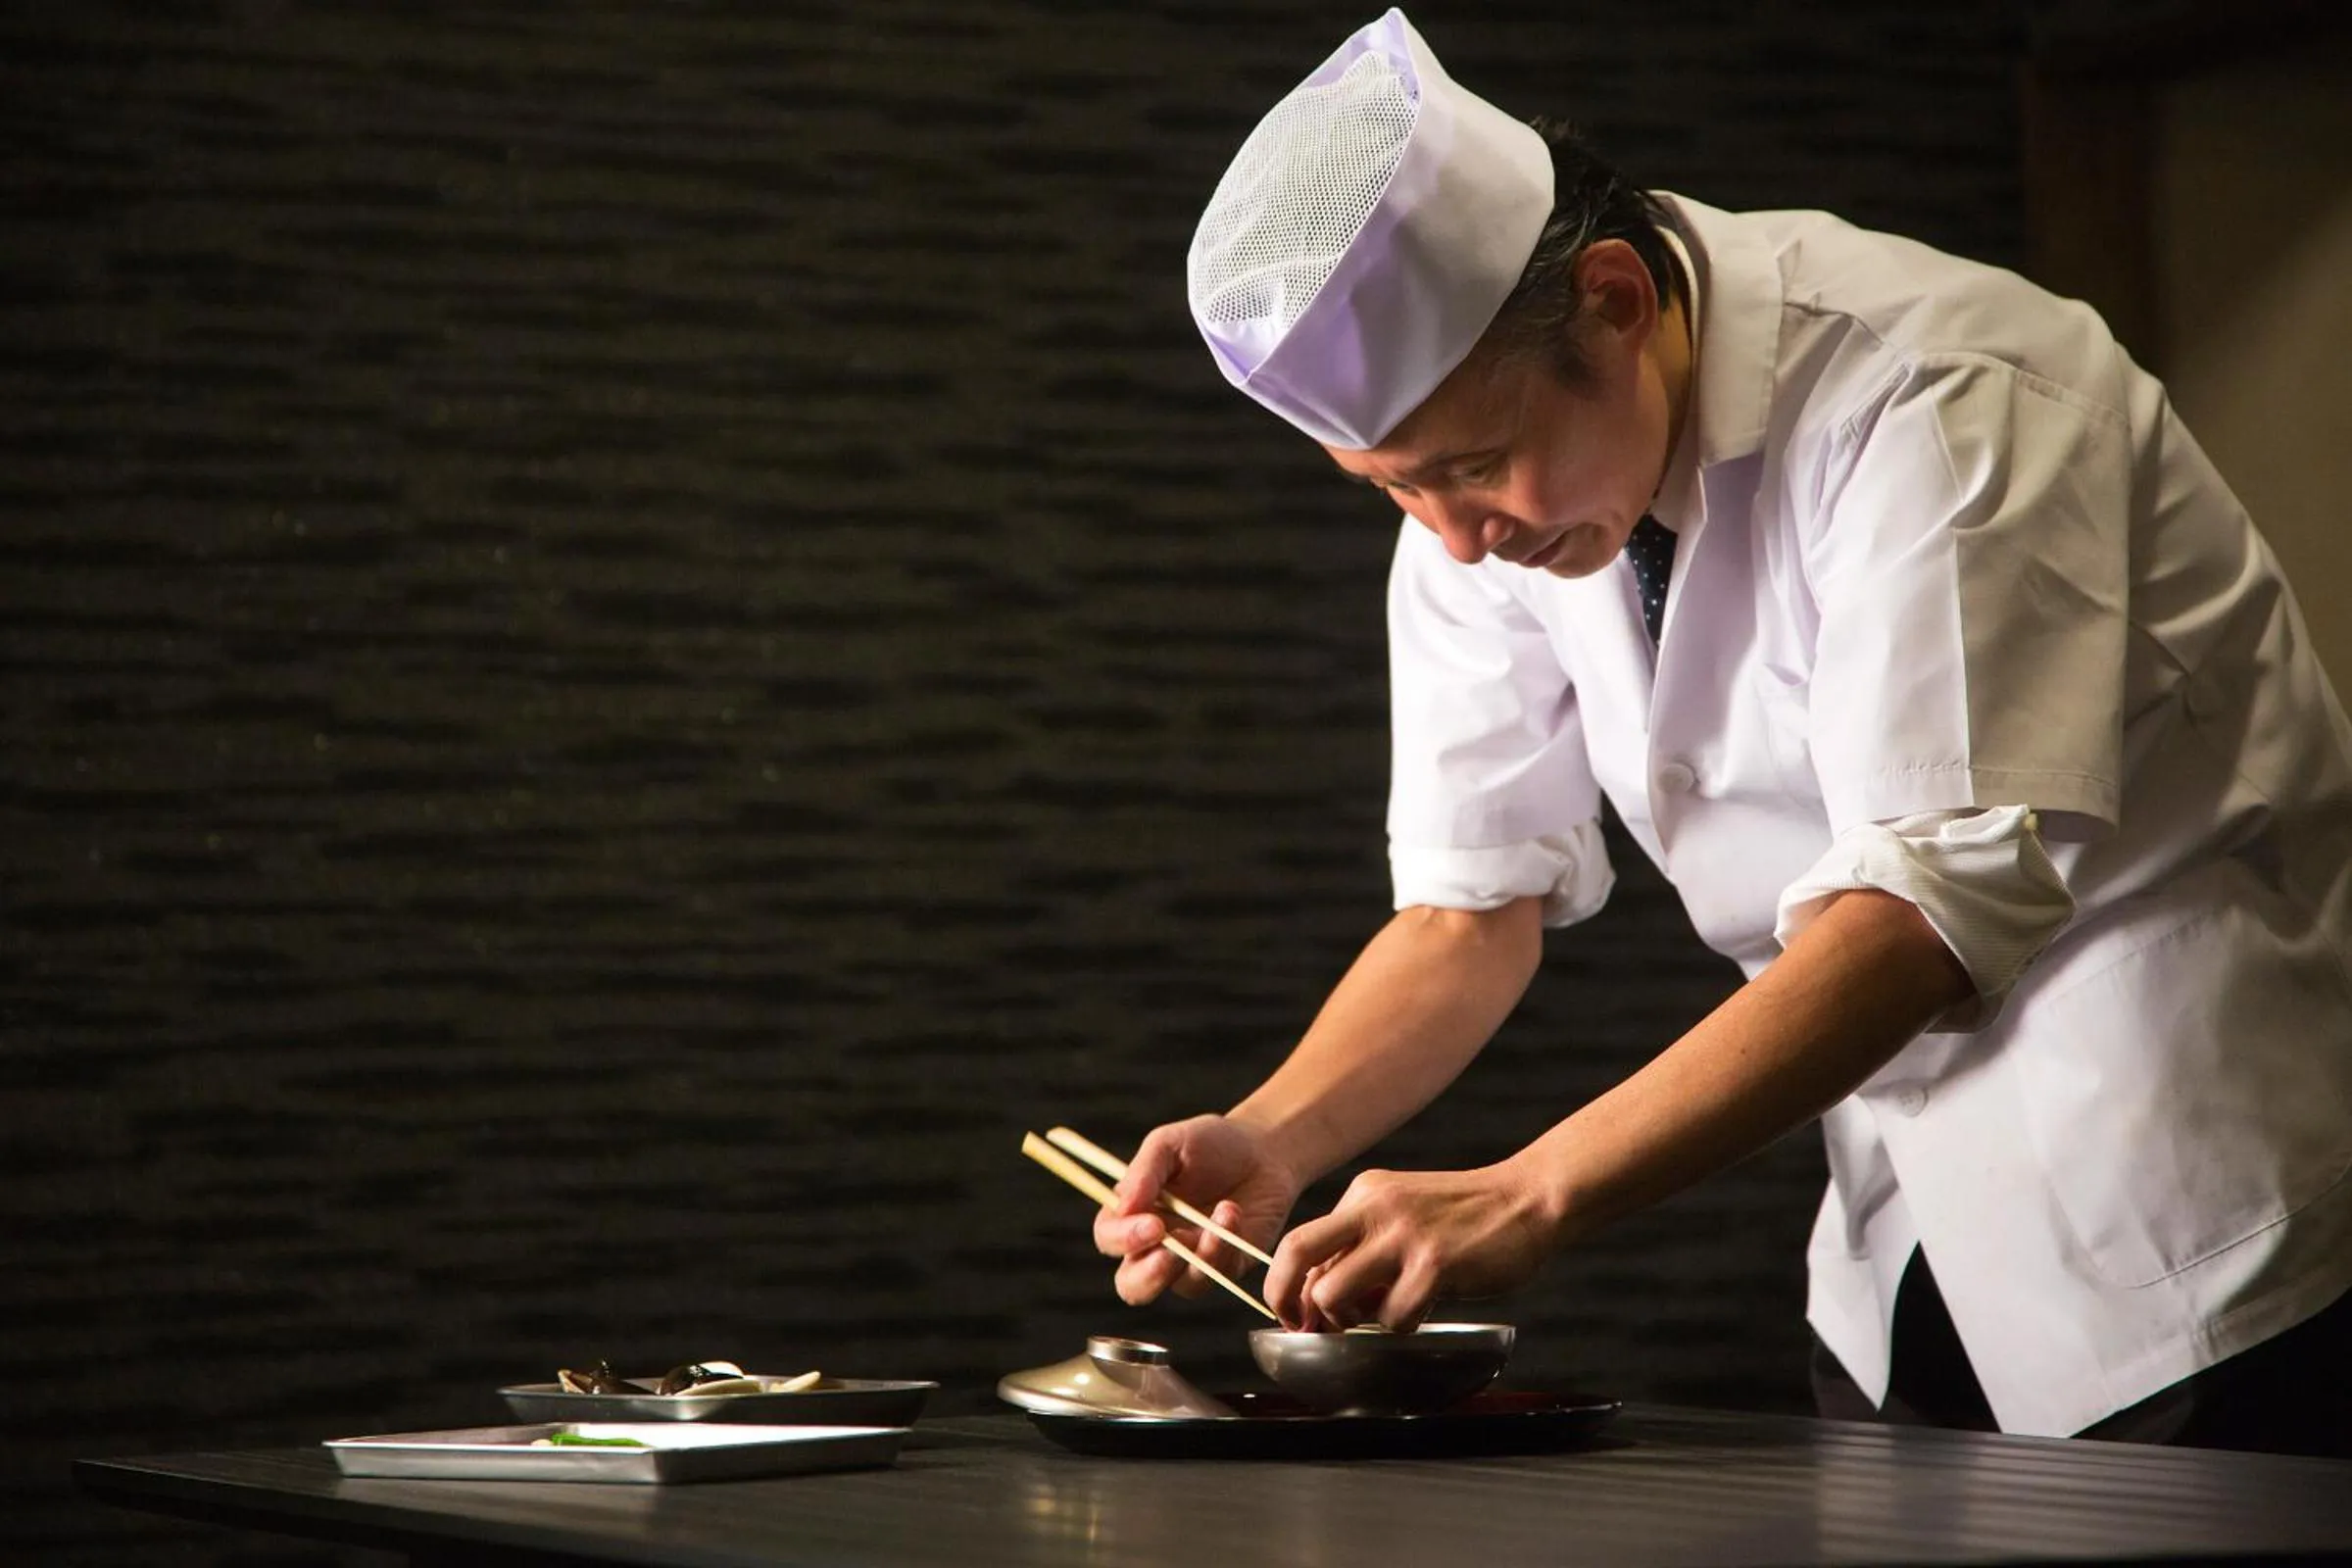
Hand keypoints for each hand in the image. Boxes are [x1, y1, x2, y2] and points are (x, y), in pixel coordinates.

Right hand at [1092, 1114, 1300, 1305]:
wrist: (1262, 1149)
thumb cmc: (1208, 1143)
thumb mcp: (1170, 1144)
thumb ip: (1143, 1172)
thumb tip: (1123, 1206)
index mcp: (1132, 1215)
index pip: (1110, 1239)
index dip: (1124, 1238)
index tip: (1153, 1224)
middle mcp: (1156, 1246)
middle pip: (1132, 1285)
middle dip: (1148, 1275)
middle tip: (1170, 1250)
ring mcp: (1192, 1261)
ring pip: (1181, 1286)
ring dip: (1199, 1256)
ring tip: (1221, 1215)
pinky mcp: (1228, 1265)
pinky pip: (1221, 1273)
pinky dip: (1226, 1246)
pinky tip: (1233, 1212)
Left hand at [1262, 1156, 1560, 1330]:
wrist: (1531, 1199)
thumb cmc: (1468, 1217)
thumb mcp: (1404, 1213)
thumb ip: (1365, 1245)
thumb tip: (1322, 1300)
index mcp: (1363, 1194)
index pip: (1299, 1241)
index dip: (1287, 1286)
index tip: (1297, 1315)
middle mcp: (1374, 1208)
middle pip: (1296, 1254)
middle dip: (1288, 1301)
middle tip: (1309, 1328)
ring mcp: (1403, 1235)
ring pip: (1334, 1295)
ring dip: (1352, 1321)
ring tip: (1385, 1313)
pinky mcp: (1435, 1263)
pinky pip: (1392, 1318)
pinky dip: (1403, 1326)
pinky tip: (1427, 1307)